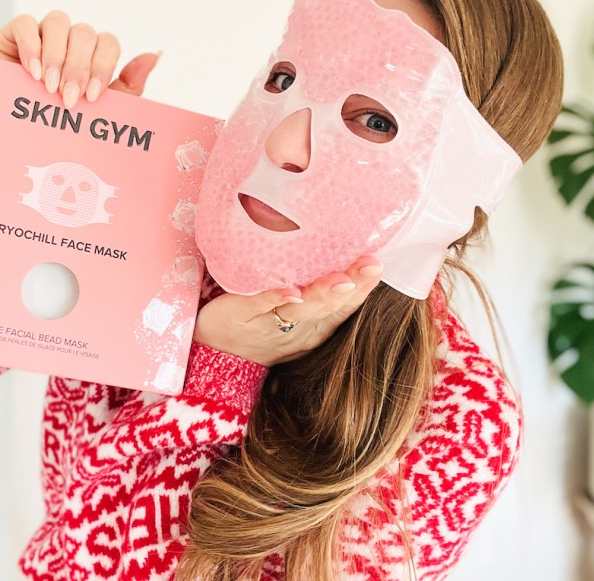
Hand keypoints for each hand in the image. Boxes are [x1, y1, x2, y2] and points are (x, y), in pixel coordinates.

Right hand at [0, 12, 159, 107]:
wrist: (15, 135)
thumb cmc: (59, 122)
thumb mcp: (98, 110)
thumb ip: (129, 84)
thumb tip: (155, 55)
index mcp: (94, 56)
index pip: (108, 42)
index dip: (102, 66)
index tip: (91, 97)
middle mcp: (71, 41)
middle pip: (85, 33)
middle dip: (79, 67)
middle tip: (68, 98)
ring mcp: (43, 34)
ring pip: (59, 22)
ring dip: (57, 56)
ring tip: (48, 87)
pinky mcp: (14, 34)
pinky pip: (25, 23)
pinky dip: (30, 46)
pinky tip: (31, 72)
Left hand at [192, 257, 384, 367]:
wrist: (214, 349)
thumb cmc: (259, 322)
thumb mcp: (295, 310)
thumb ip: (317, 284)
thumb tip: (342, 245)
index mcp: (313, 324)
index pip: (344, 306)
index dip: (363, 288)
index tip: (379, 264)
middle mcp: (295, 326)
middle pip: (327, 307)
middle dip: (352, 287)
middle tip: (372, 265)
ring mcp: (268, 323)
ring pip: (299, 310)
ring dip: (321, 294)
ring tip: (341, 281)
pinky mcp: (239, 315)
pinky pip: (258, 305)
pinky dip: (275, 297)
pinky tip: (291, 291)